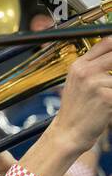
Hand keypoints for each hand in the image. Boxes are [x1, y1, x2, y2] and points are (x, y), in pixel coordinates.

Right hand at [50, 37, 111, 153]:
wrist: (68, 133)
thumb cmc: (76, 111)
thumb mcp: (78, 84)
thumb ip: (94, 68)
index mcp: (78, 65)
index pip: (106, 42)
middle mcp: (85, 71)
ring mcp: (95, 83)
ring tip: (108, 97)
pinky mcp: (106, 97)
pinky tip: (108, 106)